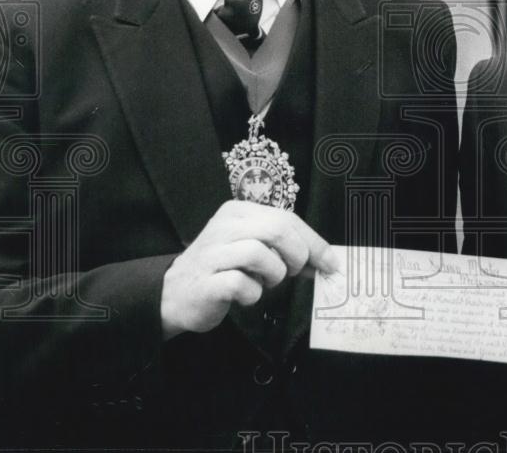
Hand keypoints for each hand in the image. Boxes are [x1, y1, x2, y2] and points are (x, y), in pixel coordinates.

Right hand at [160, 200, 339, 339]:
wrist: (175, 294)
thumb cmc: (223, 270)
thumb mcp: (254, 250)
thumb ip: (286, 249)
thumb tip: (326, 260)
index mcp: (239, 212)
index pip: (287, 218)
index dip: (314, 241)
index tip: (331, 263)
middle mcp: (224, 226)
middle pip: (277, 230)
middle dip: (296, 255)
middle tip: (293, 272)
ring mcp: (212, 252)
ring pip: (260, 254)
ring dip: (273, 275)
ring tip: (264, 283)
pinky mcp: (205, 281)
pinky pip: (241, 284)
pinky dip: (252, 294)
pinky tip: (245, 295)